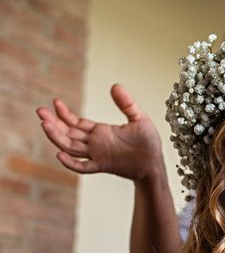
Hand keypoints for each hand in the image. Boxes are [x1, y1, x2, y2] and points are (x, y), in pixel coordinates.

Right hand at [36, 84, 163, 181]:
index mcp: (101, 132)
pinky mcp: (104, 166)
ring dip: (57, 137)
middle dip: (54, 123)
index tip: (55, 102)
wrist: (155, 163)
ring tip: (45, 124)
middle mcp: (96, 143)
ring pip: (71, 147)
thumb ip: (126, 103)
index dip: (64, 114)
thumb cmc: (148, 143)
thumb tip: (115, 85)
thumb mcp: (139, 118)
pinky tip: (60, 154)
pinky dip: (70, 163)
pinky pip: (83, 167)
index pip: (76, 123)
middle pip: (68, 134)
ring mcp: (98, 155)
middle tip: (40, 112)